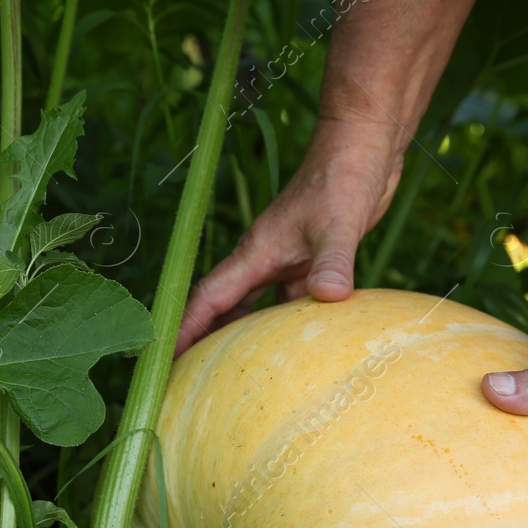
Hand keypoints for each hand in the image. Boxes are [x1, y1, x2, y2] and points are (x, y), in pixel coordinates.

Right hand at [175, 118, 401, 354]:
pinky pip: (291, 302)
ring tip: (234, 377)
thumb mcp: (338, 222)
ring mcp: (287, 259)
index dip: (186, 328)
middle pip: (225, 309)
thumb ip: (333, 260)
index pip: (210, 297)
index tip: (165, 359)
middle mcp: (264, 259)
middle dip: (205, 342)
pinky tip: (297, 349)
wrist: (362, 146)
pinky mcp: (310, 260)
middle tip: (190, 381)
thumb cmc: (344, 176)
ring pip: (258, 308)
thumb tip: (329, 297)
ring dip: (246, 338)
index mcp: (257, 251)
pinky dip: (289, 325)